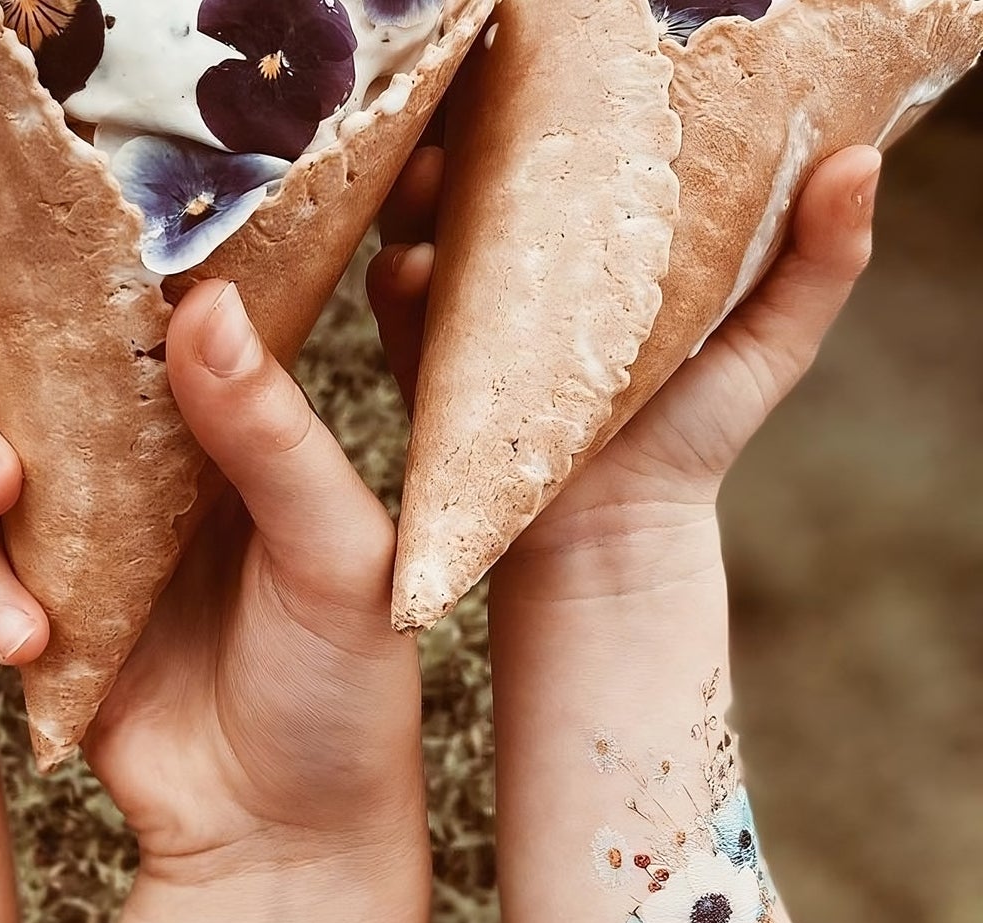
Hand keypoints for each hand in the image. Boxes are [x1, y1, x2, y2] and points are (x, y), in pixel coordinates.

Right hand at [0, 266, 427, 900]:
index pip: (119, 308)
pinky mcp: (34, 616)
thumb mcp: (335, 557)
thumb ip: (271, 437)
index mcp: (218, 421)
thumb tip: (202, 303)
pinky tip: (27, 644)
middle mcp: (136, 464)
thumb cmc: (343, 693)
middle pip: (10, 369)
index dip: (44, 269)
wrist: (286, 838)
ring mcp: (75, 541)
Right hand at [368, 140, 883, 546]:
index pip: (571, 145)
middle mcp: (532, 261)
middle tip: (475, 99)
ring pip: (430, 223)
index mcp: (605, 237)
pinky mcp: (437, 364)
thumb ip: (818, 260)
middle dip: (469, 128)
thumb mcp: (771, 338)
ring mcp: (476, 311)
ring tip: (432, 176)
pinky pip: (400, 310)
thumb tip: (860, 158)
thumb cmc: (696, 430)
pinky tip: (415, 268)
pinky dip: (400, 281)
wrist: (624, 527)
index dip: (555, 95)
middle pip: (485, 169)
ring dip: (420, 193)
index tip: (557, 58)